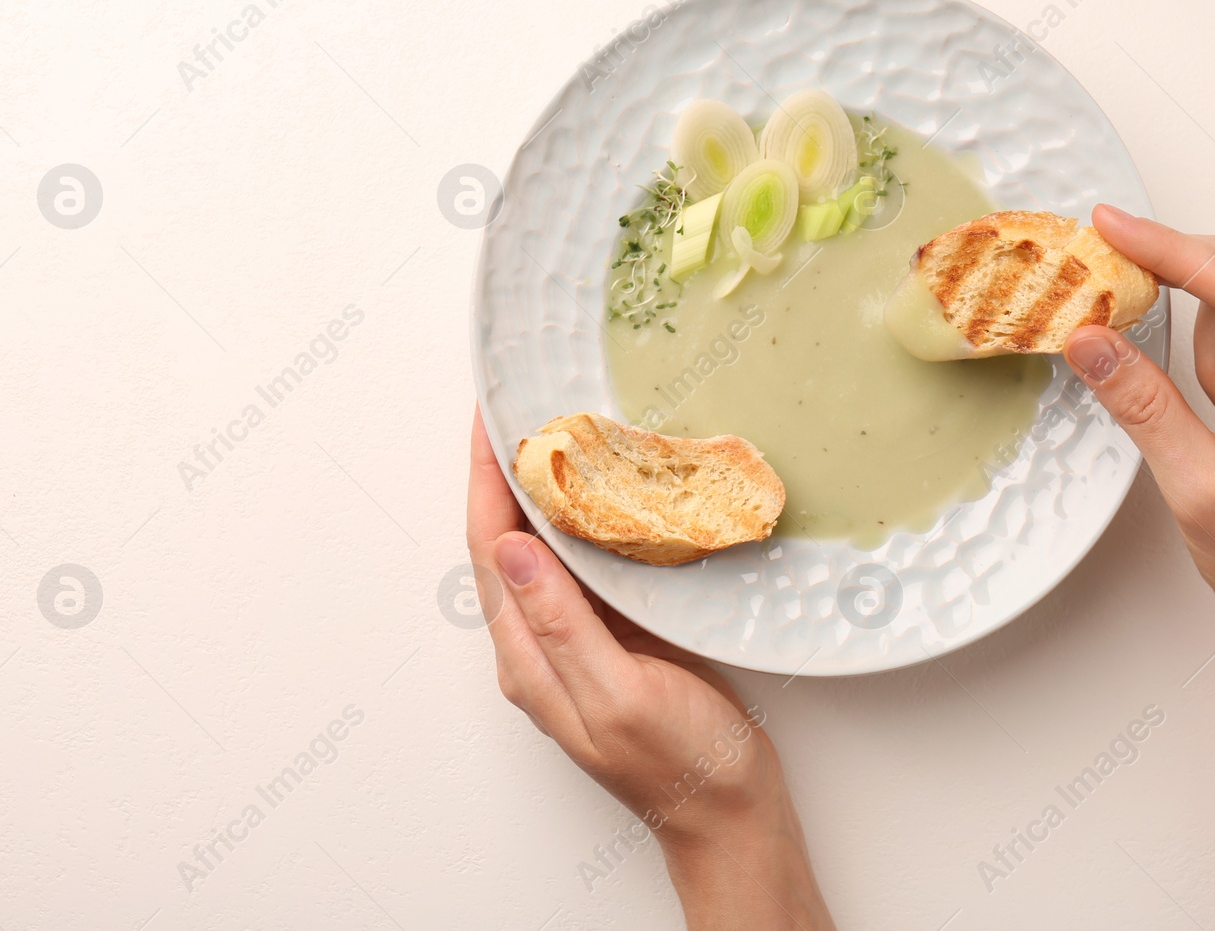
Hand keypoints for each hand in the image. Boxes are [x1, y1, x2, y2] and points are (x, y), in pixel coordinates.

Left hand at [466, 409, 835, 929]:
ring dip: (548, 486)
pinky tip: (615, 486)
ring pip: (550, 545)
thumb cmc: (680, 767)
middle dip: (507, 468)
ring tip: (560, 425)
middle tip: (520, 401)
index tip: (487, 415)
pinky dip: (594, 516)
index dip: (484, 477)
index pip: (489, 547)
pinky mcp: (618, 634)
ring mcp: (579, 637)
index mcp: (527, 657)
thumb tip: (513, 546)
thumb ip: (560, 624)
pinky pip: (592, 562)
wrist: (729, 813)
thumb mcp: (616, 695)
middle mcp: (541, 642)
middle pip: (509, 538)